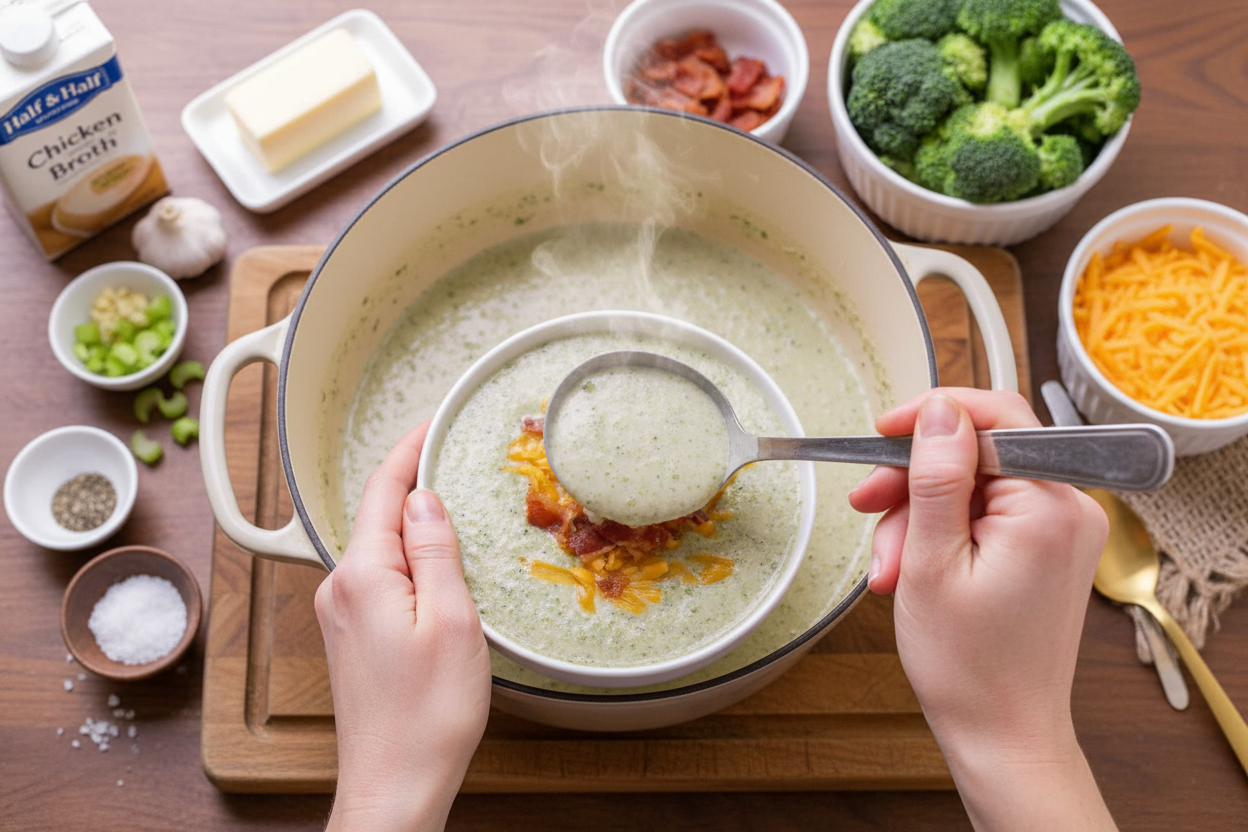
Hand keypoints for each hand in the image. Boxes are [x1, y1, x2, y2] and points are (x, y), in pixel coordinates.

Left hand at [316, 422, 492, 831]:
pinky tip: (436, 566)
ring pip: (381, 549)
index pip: (384, 490)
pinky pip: (379, 578)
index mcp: (362, 576)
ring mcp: (340, 614)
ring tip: (455, 508)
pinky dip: (408, 559)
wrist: (395, 786)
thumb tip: (423, 496)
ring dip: (413, 523)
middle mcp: (340, 588)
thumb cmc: (429, 713)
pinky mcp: (351, 637)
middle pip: (379, 515)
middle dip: (414, 482)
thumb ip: (434, 549)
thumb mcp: (451, 619)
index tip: (433, 421)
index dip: (409, 449)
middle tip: (454, 455)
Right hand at [849, 389, 1115, 830]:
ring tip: (891, 570)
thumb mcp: (931, 561)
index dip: (931, 417)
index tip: (882, 432)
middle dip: (915, 483)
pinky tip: (914, 570)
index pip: (996, 416)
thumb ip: (938, 477)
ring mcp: (1063, 530)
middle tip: (867, 509)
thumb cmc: (968, 666)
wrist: (1003, 734)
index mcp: (1050, 506)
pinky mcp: (1049, 549)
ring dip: (921, 518)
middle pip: (979, 454)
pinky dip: (945, 534)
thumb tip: (938, 411)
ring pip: (975, 486)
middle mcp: (1071, 509)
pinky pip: (988, 515)